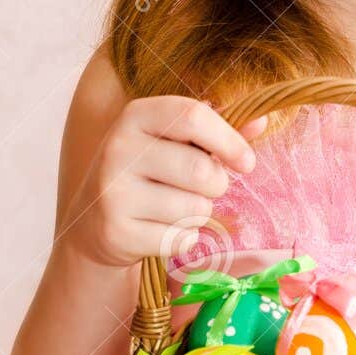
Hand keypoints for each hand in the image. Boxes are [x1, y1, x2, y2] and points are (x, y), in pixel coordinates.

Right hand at [62, 94, 269, 268]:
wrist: (92, 221)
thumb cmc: (148, 172)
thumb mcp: (174, 142)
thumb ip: (218, 130)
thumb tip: (263, 119)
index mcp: (136, 115)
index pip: (193, 115)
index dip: (229, 140)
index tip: (247, 162)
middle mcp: (118, 148)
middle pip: (202, 169)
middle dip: (217, 184)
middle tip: (203, 188)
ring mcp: (113, 192)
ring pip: (194, 208)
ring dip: (198, 213)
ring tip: (174, 207)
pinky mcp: (117, 232)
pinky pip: (181, 239)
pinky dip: (183, 239)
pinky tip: (160, 229)